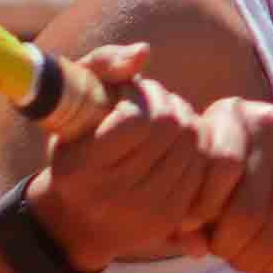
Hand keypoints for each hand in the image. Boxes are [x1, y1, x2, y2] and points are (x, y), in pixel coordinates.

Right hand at [29, 45, 220, 269]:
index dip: (137, 94)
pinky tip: (174, 141)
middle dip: (164, 100)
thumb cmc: (73, 147)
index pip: (136, 119)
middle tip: (149, 99)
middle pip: (171, 127)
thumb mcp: (70, 99)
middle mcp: (114, 195)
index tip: (124, 93)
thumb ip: (102, 64)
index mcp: (82, 169)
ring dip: (181, 117)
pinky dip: (194, 142)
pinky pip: (202, 163)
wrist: (77, 220)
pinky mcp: (173, 216)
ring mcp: (147, 210)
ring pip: (192, 142)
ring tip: (161, 117)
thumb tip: (144, 52)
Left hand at [184, 96, 272, 272]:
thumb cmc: (250, 163)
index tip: (193, 229)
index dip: (201, 211)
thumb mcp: (215, 171)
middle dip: (231, 248)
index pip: (217, 168)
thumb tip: (193, 247)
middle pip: (247, 210)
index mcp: (230, 114)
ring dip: (257, 261)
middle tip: (226, 257)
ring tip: (248, 266)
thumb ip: (193, 209)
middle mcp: (270, 122)